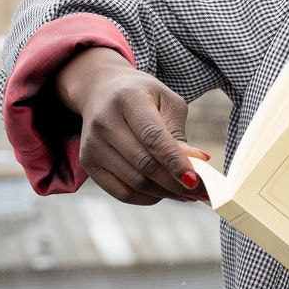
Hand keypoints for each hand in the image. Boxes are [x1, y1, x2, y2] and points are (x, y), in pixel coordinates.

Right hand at [55, 47, 209, 204]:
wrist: (101, 90)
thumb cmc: (143, 97)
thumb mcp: (167, 102)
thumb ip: (178, 132)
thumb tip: (195, 163)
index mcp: (128, 100)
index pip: (153, 137)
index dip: (175, 162)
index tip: (195, 181)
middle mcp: (105, 122)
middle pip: (144, 164)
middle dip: (175, 183)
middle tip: (201, 192)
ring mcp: (92, 144)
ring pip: (134, 182)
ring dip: (165, 193)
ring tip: (186, 194)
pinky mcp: (88, 162)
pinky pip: (120, 192)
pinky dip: (146, 198)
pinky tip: (163, 194)